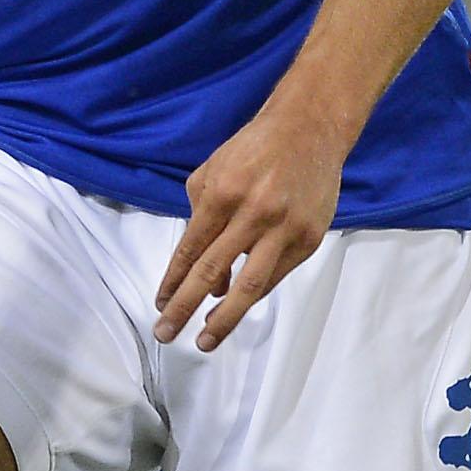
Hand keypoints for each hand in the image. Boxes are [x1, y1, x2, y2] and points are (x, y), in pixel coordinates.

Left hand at [154, 91, 343, 352]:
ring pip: (250, 287)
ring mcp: (285, 229)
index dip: (173, 281)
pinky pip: (275, 276)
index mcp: (222, 193)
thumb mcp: (214, 171)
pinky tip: (237, 306)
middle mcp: (253, 213)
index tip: (159, 305)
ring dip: (224, 318)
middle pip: (212, 273)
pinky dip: (254, 295)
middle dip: (184, 307)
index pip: (191, 249)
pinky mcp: (308, 239)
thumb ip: (201, 219)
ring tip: (205, 340)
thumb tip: (207, 277)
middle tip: (165, 334)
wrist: (310, 129)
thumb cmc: (253, 149)